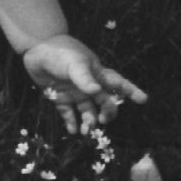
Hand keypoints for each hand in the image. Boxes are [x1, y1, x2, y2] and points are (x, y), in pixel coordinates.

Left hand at [23, 37, 146, 134]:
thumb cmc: (60, 52)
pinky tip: (73, 131)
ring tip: (85, 131)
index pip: (118, 83)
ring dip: (89, 122)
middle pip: (104, 103)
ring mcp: (75, 94)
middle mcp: (89, 86)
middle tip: (102, 120)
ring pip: (88, 112)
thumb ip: (85, 78)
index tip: (143, 99)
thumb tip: (97, 92)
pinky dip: (72, 124)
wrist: (36, 49)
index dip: (131, 90)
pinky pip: (69, 115)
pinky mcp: (61, 99)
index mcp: (97, 74)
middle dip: (107, 113)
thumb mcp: (74, 62)